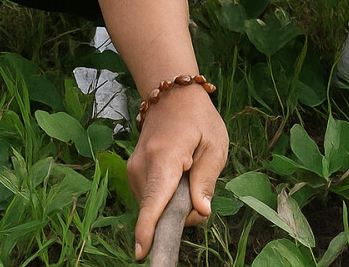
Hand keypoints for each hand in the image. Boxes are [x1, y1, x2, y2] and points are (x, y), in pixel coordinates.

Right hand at [129, 87, 226, 260]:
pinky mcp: (134, 174)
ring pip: (155, 207)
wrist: (171, 97)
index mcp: (164, 158)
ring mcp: (134, 171)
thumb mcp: (214, 145)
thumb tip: (201, 212)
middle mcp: (142, 167)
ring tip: (189, 172)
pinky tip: (178, 176)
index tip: (142, 253)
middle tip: (200, 185)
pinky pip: (152, 199)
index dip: (148, 229)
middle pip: (158, 211)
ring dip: (174, 204)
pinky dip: (166, 197)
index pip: (154, 200)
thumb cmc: (198, 119)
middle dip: (182, 213)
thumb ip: (206, 180)